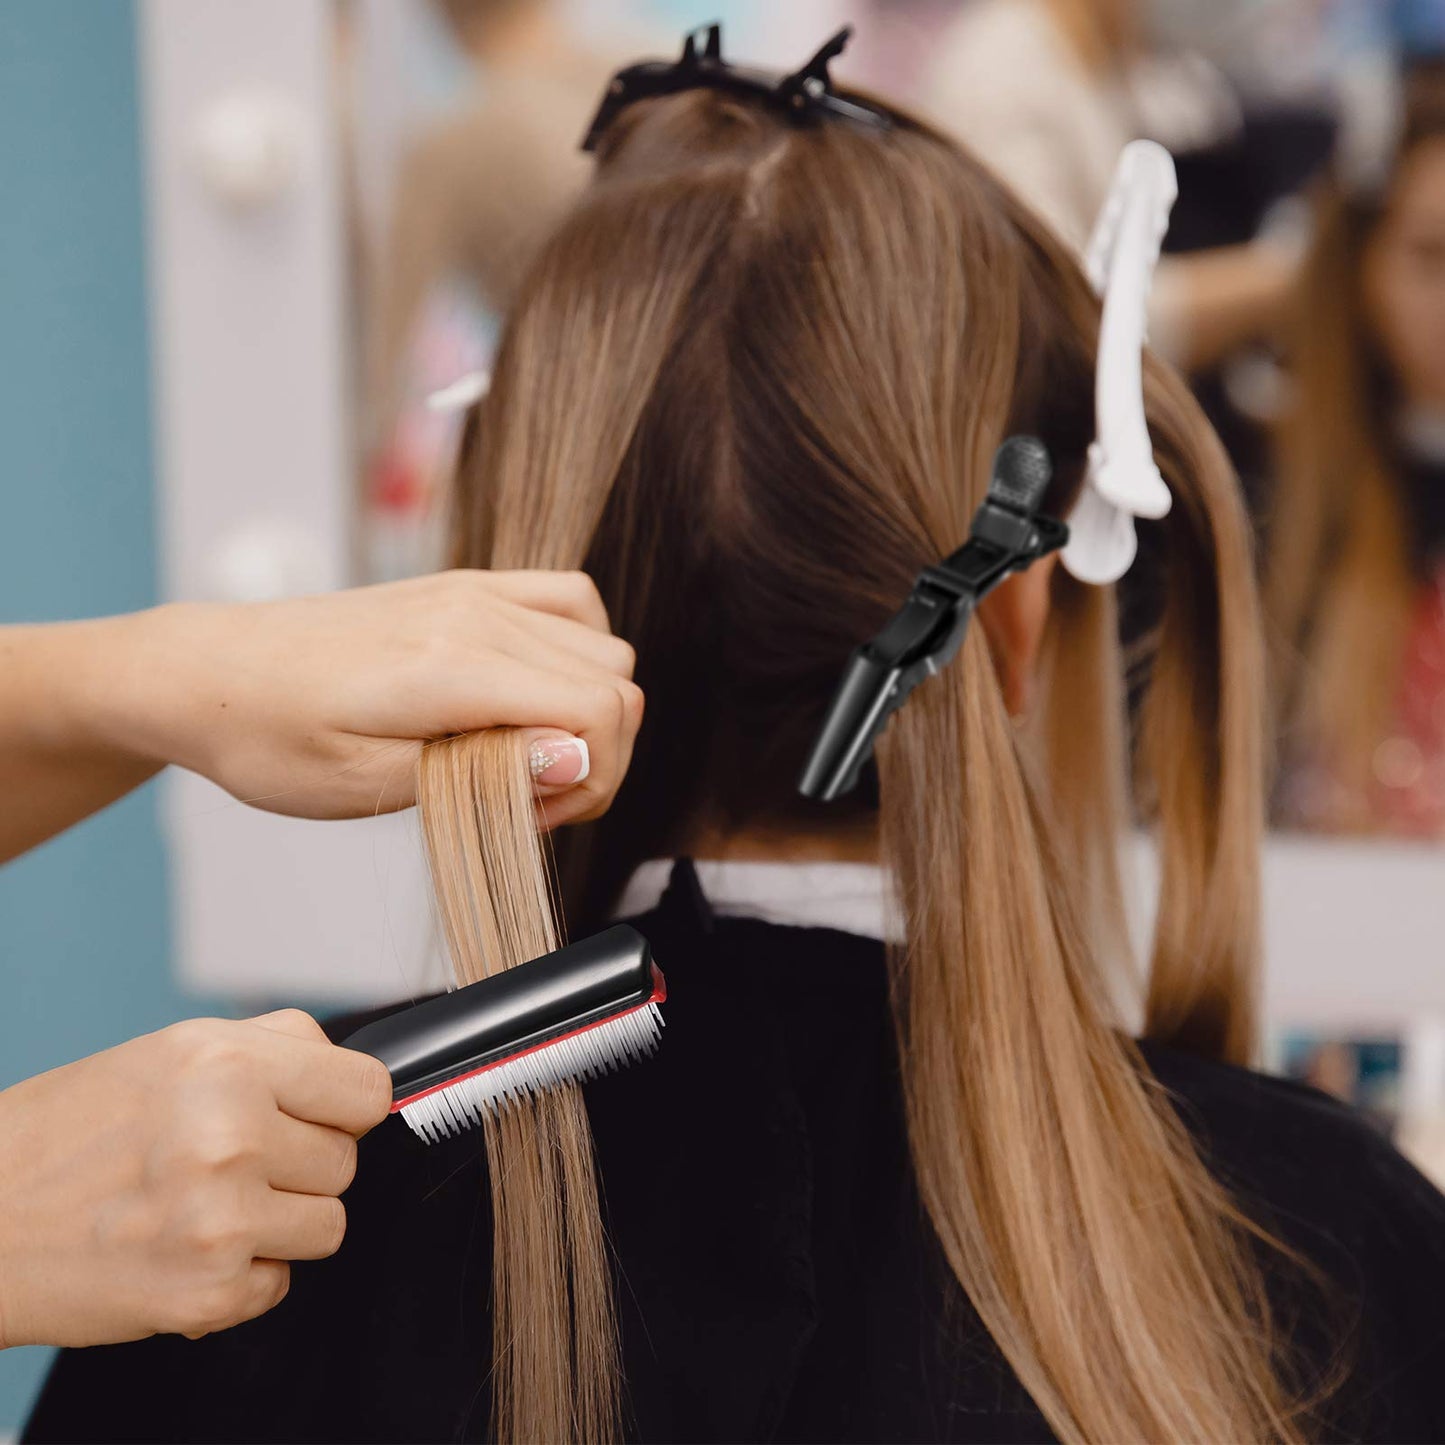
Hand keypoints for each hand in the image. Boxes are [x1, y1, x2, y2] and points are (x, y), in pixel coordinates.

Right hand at [0, 1011, 391, 1347]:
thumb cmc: (66, 1133)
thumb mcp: (173, 1051)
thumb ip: (274, 1049)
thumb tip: (351, 1073)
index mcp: (228, 1064)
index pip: (367, 1091)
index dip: (346, 1108)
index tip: (323, 1118)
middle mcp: (230, 1136)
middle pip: (345, 1162)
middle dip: (298, 1166)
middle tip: (230, 1165)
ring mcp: (221, 1220)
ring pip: (326, 1225)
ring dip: (277, 1224)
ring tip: (206, 1207)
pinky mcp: (206, 1292)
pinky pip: (280, 1283)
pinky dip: (240, 1277)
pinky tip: (183, 1250)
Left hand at [53, 570, 643, 830]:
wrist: (211, 673)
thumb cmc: (271, 739)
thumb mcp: (365, 783)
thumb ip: (482, 769)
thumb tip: (578, 755)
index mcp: (452, 666)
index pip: (598, 709)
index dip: (596, 777)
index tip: (537, 815)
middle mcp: (476, 615)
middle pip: (615, 680)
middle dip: (597, 754)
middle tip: (527, 799)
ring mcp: (475, 592)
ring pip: (604, 645)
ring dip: (589, 710)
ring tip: (529, 753)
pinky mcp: (467, 586)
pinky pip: (571, 602)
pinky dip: (579, 652)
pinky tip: (535, 693)